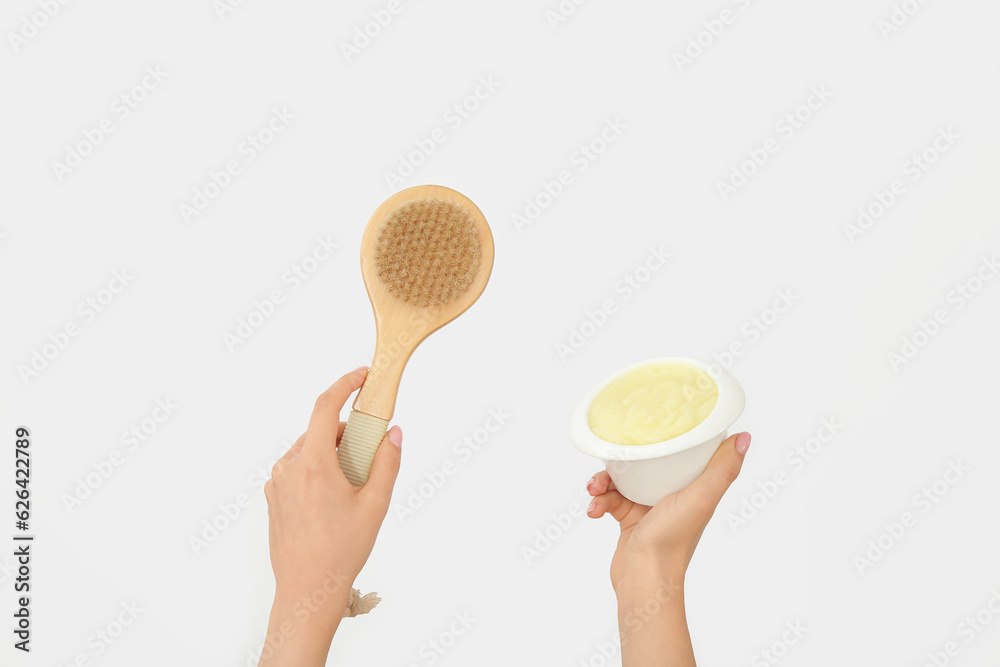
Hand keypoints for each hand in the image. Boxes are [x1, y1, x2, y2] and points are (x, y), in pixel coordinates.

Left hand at [258, 367, 401, 665]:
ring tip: (353, 484)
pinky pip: (297, 470)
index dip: (344, 384)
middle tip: (370, 449)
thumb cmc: (341, 552)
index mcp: (313, 464)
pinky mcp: (272, 498)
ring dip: (331, 453)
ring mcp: (276, 484)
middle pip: (319, 430)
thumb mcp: (376, 505)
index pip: (325, 407)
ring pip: (307, 450)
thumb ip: (388, 463)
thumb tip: (394, 433)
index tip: (362, 375)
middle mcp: (288, 468)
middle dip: (346, 431)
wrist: (307, 591)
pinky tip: (333, 499)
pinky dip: (317, 470)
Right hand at [586, 431, 750, 589]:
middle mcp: (673, 496)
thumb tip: (744, 438)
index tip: (648, 429)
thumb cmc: (672, 542)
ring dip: (604, 483)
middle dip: (623, 461)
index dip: (665, 440)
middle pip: (646, 465)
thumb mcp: (701, 499)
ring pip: (623, 481)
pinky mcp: (630, 520)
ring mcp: (650, 508)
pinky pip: (611, 501)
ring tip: (595, 490)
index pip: (681, 454)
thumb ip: (722, 470)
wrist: (644, 580)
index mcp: (692, 488)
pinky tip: (594, 510)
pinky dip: (600, 502)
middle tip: (609, 464)